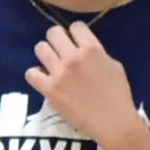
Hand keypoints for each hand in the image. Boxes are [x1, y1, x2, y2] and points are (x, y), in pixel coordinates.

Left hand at [29, 20, 145, 149]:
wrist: (114, 123)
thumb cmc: (119, 95)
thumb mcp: (115, 66)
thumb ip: (98, 54)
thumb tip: (84, 50)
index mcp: (92, 49)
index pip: (76, 26)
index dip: (75, 33)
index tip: (76, 41)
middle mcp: (73, 56)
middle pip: (53, 32)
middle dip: (56, 39)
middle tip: (60, 50)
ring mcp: (59, 73)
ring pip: (40, 49)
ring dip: (45, 54)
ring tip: (50, 63)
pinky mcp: (50, 89)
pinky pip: (31, 73)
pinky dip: (36, 75)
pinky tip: (43, 79)